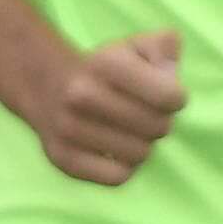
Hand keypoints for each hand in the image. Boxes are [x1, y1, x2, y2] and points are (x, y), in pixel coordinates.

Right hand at [26, 29, 185, 186]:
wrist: (47, 86)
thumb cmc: (106, 69)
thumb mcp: (136, 46)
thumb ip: (165, 47)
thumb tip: (170, 72)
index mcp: (105, 63)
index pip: (168, 97)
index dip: (176, 99)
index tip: (166, 96)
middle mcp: (82, 95)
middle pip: (157, 128)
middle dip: (161, 122)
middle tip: (147, 115)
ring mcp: (68, 128)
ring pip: (140, 155)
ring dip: (143, 145)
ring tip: (130, 131)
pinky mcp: (63, 158)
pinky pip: (118, 177)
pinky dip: (124, 166)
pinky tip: (115, 150)